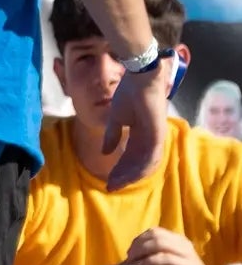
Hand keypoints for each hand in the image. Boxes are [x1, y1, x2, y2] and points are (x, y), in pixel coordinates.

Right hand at [102, 64, 169, 190]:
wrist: (140, 79)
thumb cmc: (129, 93)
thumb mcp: (116, 118)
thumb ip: (112, 136)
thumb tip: (105, 153)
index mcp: (140, 134)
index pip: (130, 157)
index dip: (119, 169)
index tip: (108, 180)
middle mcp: (150, 139)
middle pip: (137, 164)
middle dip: (123, 176)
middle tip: (110, 186)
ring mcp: (156, 138)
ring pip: (145, 165)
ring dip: (130, 176)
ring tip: (116, 183)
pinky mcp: (158, 136)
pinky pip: (151, 159)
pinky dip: (139, 169)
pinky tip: (127, 176)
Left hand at [120, 227, 220, 264]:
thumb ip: (160, 258)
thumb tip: (141, 255)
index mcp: (178, 241)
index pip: (154, 231)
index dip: (140, 238)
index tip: (130, 251)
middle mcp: (182, 243)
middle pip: (154, 234)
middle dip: (138, 244)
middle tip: (129, 256)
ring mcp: (185, 253)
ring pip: (159, 243)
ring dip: (141, 251)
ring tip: (132, 261)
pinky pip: (165, 258)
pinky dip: (149, 261)